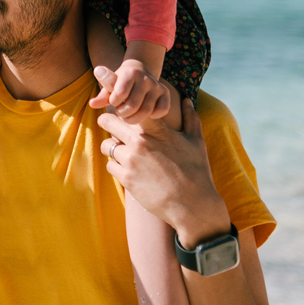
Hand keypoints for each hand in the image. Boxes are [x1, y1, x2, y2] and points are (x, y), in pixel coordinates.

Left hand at [88, 58, 172, 123]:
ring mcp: (157, 86)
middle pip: (133, 106)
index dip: (114, 102)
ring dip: (135, 118)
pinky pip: (161, 110)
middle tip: (120, 112)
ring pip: (146, 111)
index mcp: (130, 73)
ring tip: (128, 116)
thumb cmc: (120, 83)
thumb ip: (102, 96)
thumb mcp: (109, 87)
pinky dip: (153, 116)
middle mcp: (145, 78)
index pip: (120, 94)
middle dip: (123, 113)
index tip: (114, 102)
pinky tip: (145, 114)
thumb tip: (92, 104)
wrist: (139, 71)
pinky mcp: (165, 93)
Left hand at [96, 91, 230, 245]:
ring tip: (125, 153)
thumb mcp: (196, 141)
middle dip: (107, 122)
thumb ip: (190, 118)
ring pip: (107, 145)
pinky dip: (116, 166)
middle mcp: (140, 142)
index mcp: (157, 129)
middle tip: (111, 126)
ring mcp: (131, 160)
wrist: (192, 204)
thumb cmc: (196, 171)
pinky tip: (129, 170)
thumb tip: (187, 100)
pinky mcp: (126, 178)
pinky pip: (110, 165)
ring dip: (113, 148)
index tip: (121, 107)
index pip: (129, 107)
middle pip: (107, 121)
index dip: (121, 105)